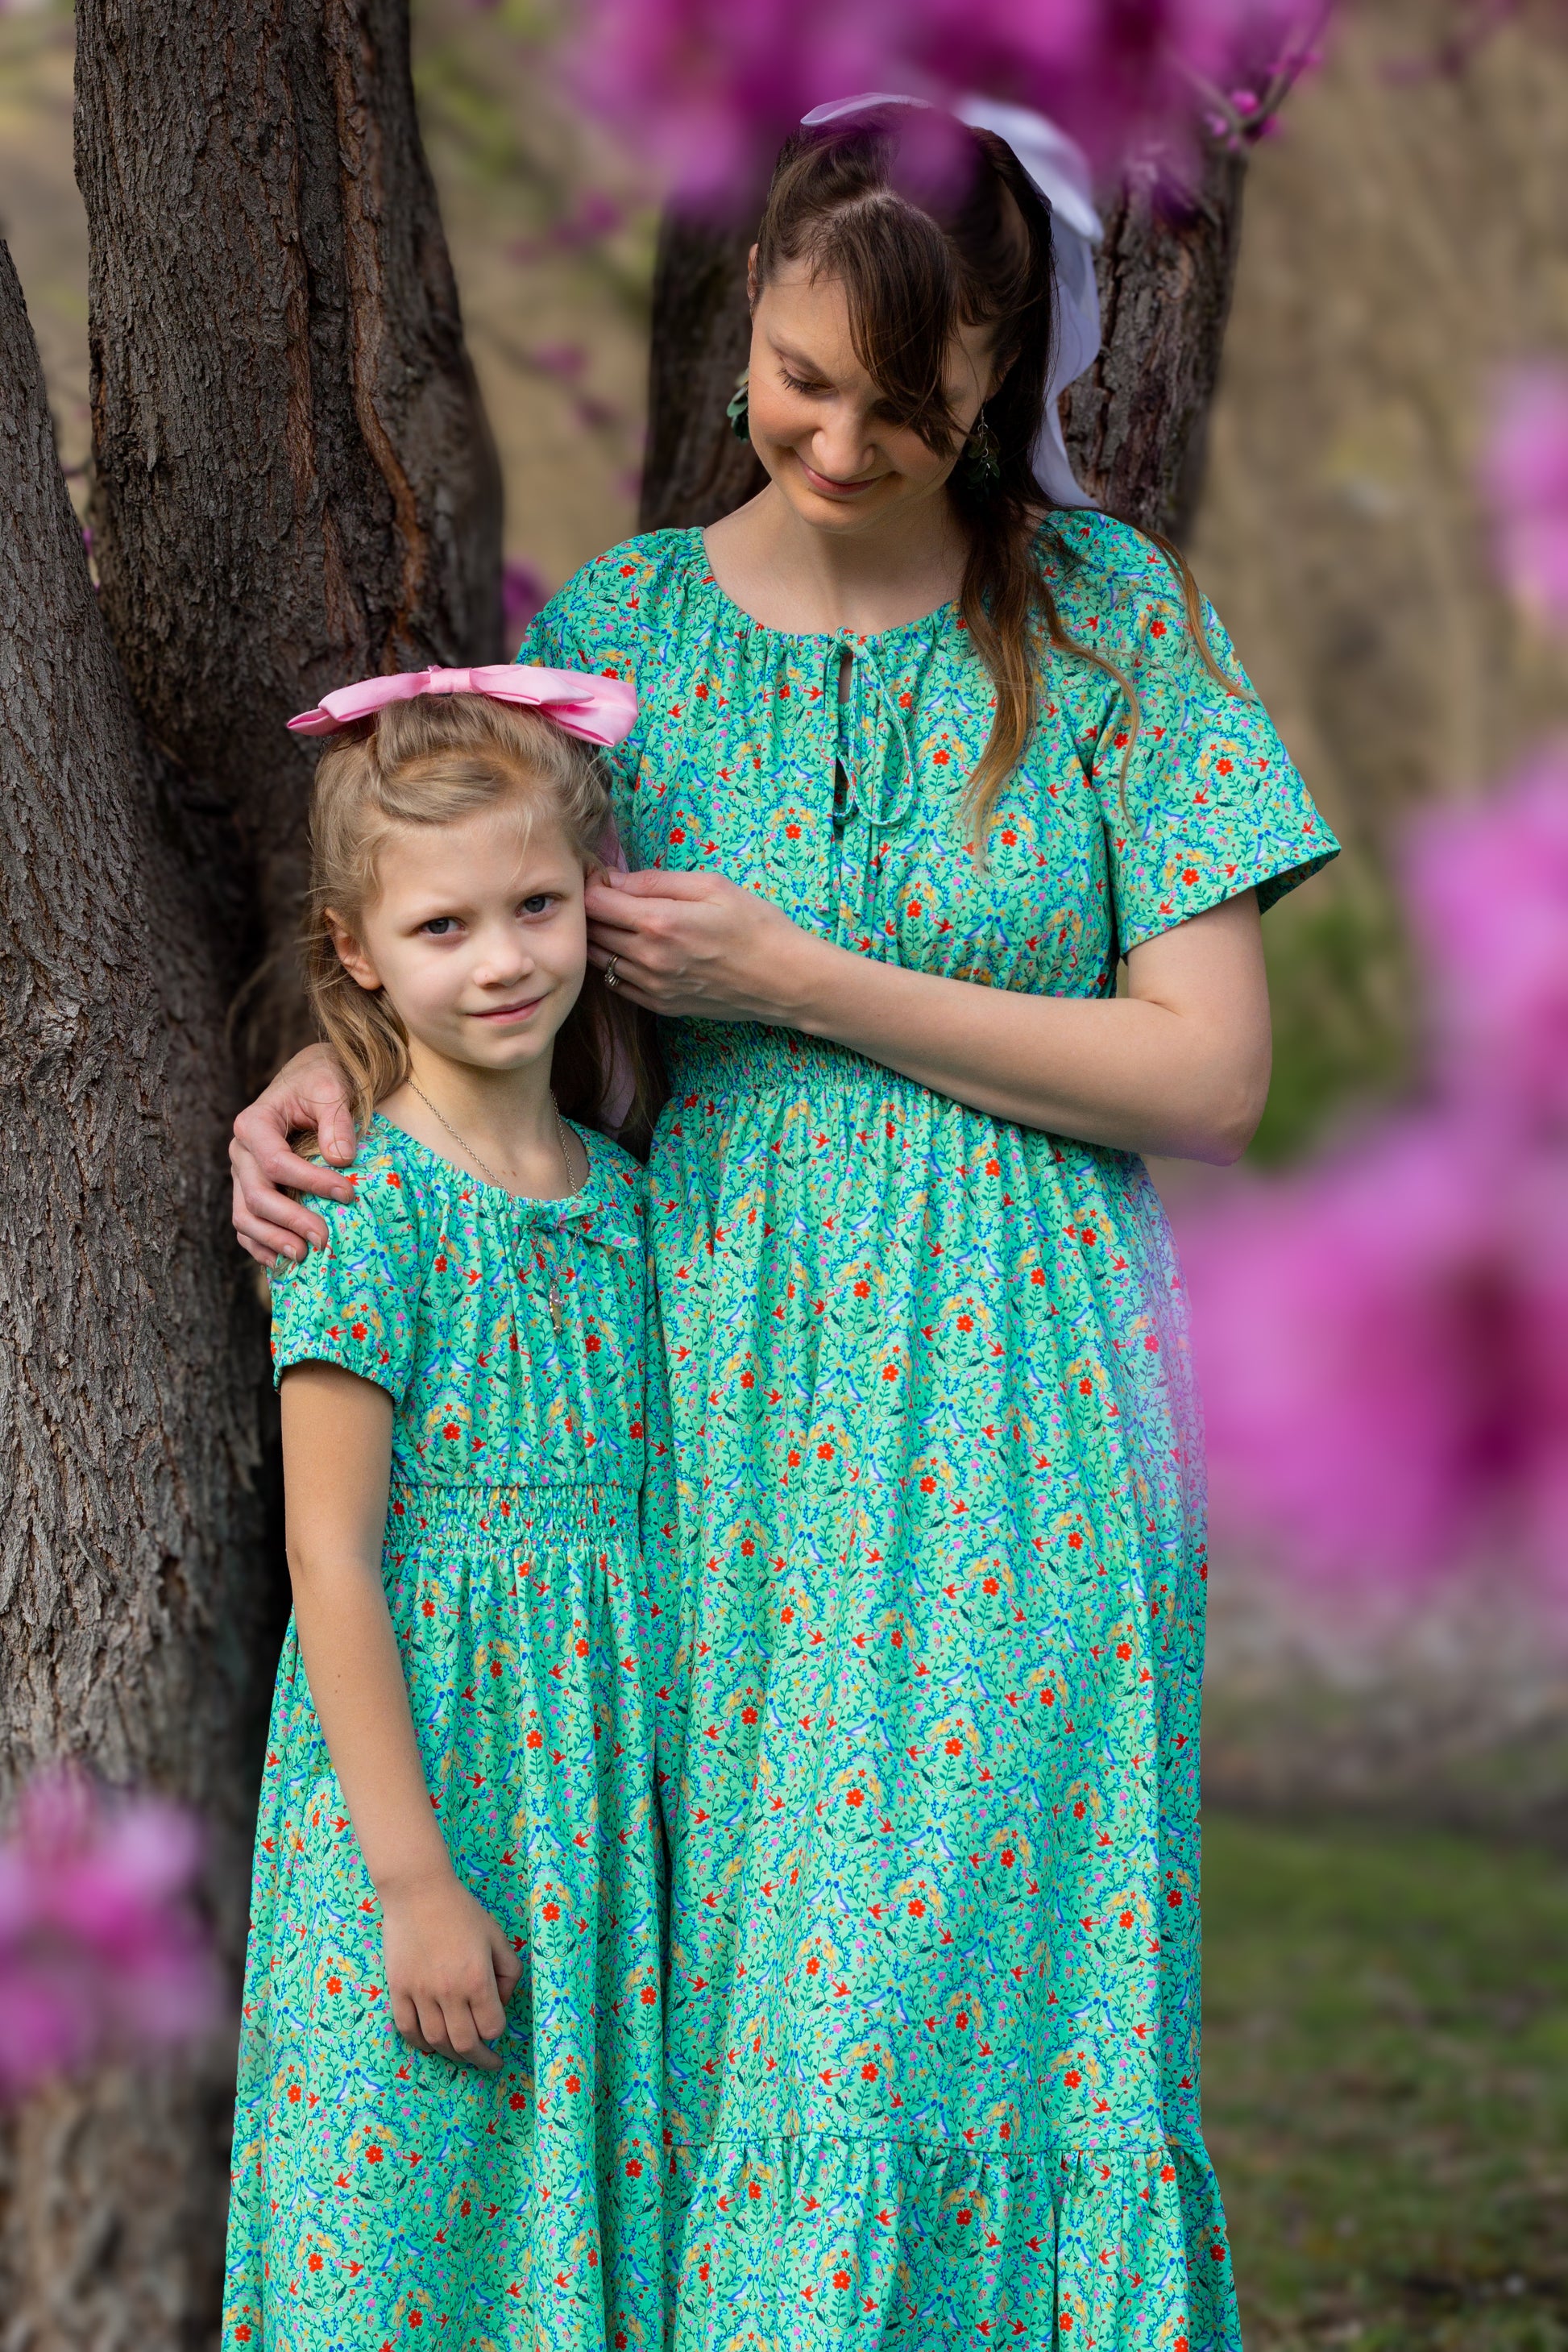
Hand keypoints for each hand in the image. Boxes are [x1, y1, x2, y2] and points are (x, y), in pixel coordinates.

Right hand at [230, 1044, 357, 1267]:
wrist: (309, 1081)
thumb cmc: (321, 1081)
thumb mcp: (332, 1087)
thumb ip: (336, 1120)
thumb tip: (341, 1160)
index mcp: (254, 1124)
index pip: (277, 1163)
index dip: (312, 1182)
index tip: (348, 1194)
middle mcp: (241, 1151)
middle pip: (256, 1195)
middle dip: (290, 1221)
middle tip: (324, 1240)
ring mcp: (242, 1174)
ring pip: (244, 1216)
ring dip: (272, 1240)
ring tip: (304, 1256)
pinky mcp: (249, 1189)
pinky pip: (246, 1224)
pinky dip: (260, 1245)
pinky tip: (282, 1262)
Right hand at [379, 1870, 524, 2071]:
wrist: (418, 1892)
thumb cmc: (462, 1912)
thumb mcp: (497, 1937)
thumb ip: (509, 1972)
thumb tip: (502, 2003)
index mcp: (477, 1979)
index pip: (492, 2027)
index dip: (499, 2033)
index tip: (499, 2030)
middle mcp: (448, 1992)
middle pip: (465, 2043)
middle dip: (479, 2059)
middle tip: (487, 2062)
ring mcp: (419, 1993)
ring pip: (436, 2042)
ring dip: (451, 2054)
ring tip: (461, 2054)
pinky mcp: (397, 1990)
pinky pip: (407, 2030)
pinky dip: (420, 2043)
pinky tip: (431, 2044)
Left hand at [584, 866, 822, 1023]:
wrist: (784, 980)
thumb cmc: (755, 925)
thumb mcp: (712, 886)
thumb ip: (657, 882)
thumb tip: (614, 880)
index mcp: (659, 922)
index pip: (595, 902)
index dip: (592, 883)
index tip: (601, 875)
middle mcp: (648, 957)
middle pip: (593, 930)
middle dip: (592, 908)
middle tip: (607, 894)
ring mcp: (653, 986)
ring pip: (600, 960)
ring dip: (600, 937)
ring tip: (618, 921)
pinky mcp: (660, 1005)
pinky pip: (618, 984)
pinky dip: (615, 964)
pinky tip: (633, 949)